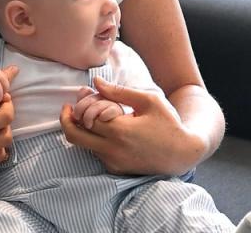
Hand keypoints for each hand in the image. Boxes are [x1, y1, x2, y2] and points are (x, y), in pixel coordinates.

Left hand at [60, 77, 205, 175]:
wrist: (184, 153)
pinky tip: (105, 130)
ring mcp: (114, 162)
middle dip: (66, 120)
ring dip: (82, 130)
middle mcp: (113, 150)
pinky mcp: (117, 170)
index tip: (82, 95)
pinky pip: (96, 154)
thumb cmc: (168, 123)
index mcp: (120, 131)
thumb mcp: (148, 100)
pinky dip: (94, 141)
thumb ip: (119, 91)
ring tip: (93, 116)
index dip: (80, 104)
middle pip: (73, 136)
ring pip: (83, 145)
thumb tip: (95, 82)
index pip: (84, 117)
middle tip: (68, 109)